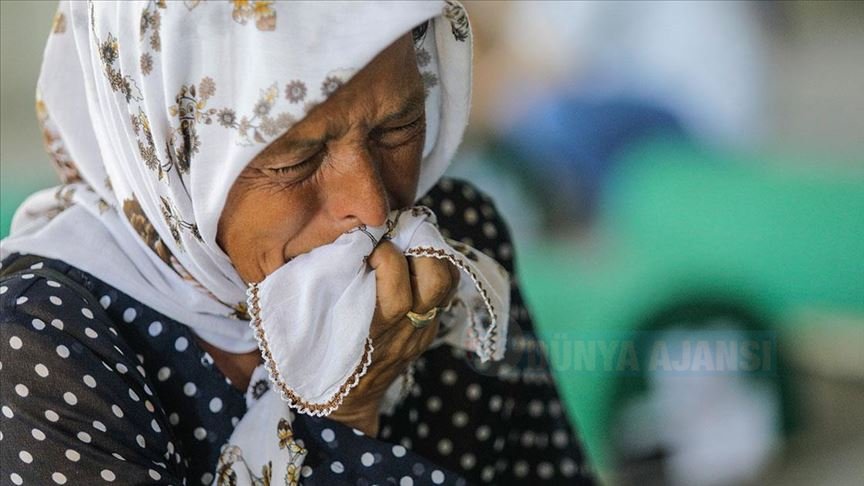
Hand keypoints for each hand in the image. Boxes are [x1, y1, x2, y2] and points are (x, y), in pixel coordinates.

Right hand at [327, 241, 458, 435]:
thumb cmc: (320, 357)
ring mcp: (422, 330)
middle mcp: (406, 326)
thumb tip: (336, 241)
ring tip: (407, 245)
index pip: (395, 272)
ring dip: (431, 256)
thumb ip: (327, 283)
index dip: (383, 249)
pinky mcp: (429, 331)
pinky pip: (443, 294)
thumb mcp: (314, 322)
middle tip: (396, 236)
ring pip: (447, 283)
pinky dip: (432, 270)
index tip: (366, 241)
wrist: (345, 404)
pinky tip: (412, 263)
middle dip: (418, 247)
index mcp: (374, 322)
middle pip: (436, 277)